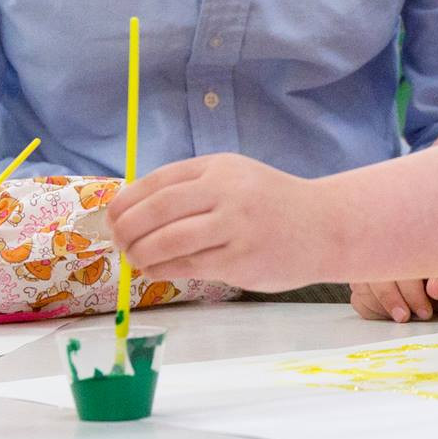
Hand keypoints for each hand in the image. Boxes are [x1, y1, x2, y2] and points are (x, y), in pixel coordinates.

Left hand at [107, 154, 321, 292]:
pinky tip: (154, 271)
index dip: (128, 200)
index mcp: (219, 167)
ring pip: (169, 241)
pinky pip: (190, 266)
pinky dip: (164, 270)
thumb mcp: (235, 178)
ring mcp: (235, 227)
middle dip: (127, 228)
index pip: (159, 181)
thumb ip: (192, 188)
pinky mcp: (241, 260)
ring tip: (134, 259)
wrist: (325, 226)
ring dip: (142, 253)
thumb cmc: (271, 203)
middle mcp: (226, 192)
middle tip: (116, 241)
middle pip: (158, 210)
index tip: (112, 215)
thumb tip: (135, 211)